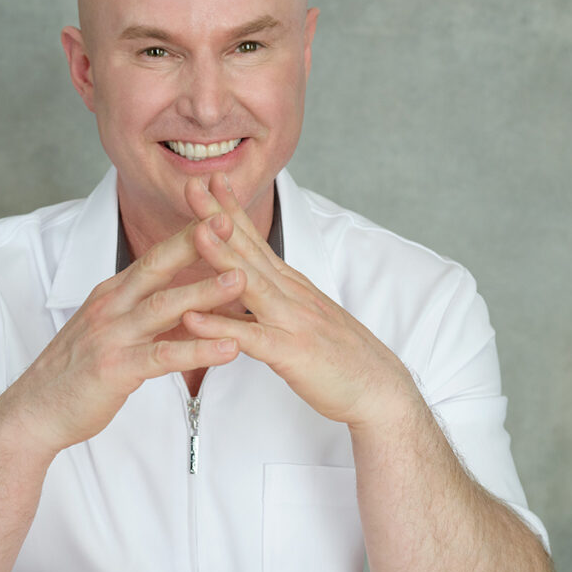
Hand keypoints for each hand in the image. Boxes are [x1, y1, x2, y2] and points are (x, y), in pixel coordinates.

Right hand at [2, 212, 246, 454]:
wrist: (36, 410)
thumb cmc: (78, 373)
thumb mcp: (114, 334)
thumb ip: (152, 320)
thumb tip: (195, 310)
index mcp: (112, 295)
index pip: (154, 257)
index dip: (186, 235)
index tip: (219, 213)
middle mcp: (110, 308)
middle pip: (157, 267)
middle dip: (195, 243)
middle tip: (231, 221)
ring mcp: (111, 336)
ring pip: (163, 308)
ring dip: (204, 292)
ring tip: (242, 280)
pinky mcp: (115, 368)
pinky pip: (162, 357)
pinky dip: (198, 351)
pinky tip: (229, 349)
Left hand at [181, 174, 419, 430]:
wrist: (379, 390)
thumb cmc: (339, 358)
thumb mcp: (301, 320)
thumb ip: (273, 301)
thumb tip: (243, 287)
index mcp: (291, 286)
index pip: (256, 240)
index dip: (232, 210)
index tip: (210, 180)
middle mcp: (292, 295)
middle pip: (250, 250)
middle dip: (220, 216)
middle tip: (192, 184)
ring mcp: (293, 321)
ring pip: (252, 284)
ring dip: (223, 257)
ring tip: (194, 231)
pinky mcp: (292, 353)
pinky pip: (252, 338)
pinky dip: (222, 328)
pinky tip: (193, 318)